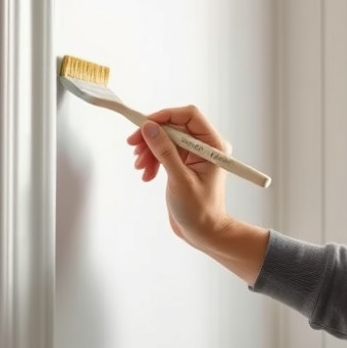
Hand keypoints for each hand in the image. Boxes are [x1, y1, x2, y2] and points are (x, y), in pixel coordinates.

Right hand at [126, 105, 230, 244]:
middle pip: (174, 126)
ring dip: (150, 150)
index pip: (190, 115)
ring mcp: (193, 154)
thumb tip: (150, 128)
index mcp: (212, 145)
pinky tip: (147, 174)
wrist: (203, 232)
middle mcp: (205, 146)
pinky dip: (153, 160)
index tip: (144, 124)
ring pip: (166, 139)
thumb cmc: (200, 211)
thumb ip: (165, 152)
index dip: (165, 116)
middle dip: (153, 136)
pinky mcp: (183, 163)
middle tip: (133, 146)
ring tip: (141, 167)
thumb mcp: (180, 179)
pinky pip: (164, 152)